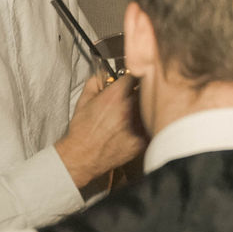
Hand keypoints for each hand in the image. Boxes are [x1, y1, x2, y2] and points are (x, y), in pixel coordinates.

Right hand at [55, 72, 142, 188]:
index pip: (136, 75)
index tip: (132, 81)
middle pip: (145, 92)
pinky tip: (133, 129)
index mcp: (115, 96)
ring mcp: (138, 125)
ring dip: (144, 109)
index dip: (134, 76)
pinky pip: (150, 127)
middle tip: (131, 99)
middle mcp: (129, 108)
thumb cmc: (82, 131)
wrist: (82, 157)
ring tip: (131, 116)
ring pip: (150, 109)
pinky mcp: (142, 141)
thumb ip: (95, 82)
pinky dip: (145, 126)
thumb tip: (104, 74)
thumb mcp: (83, 100)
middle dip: (140, 92)